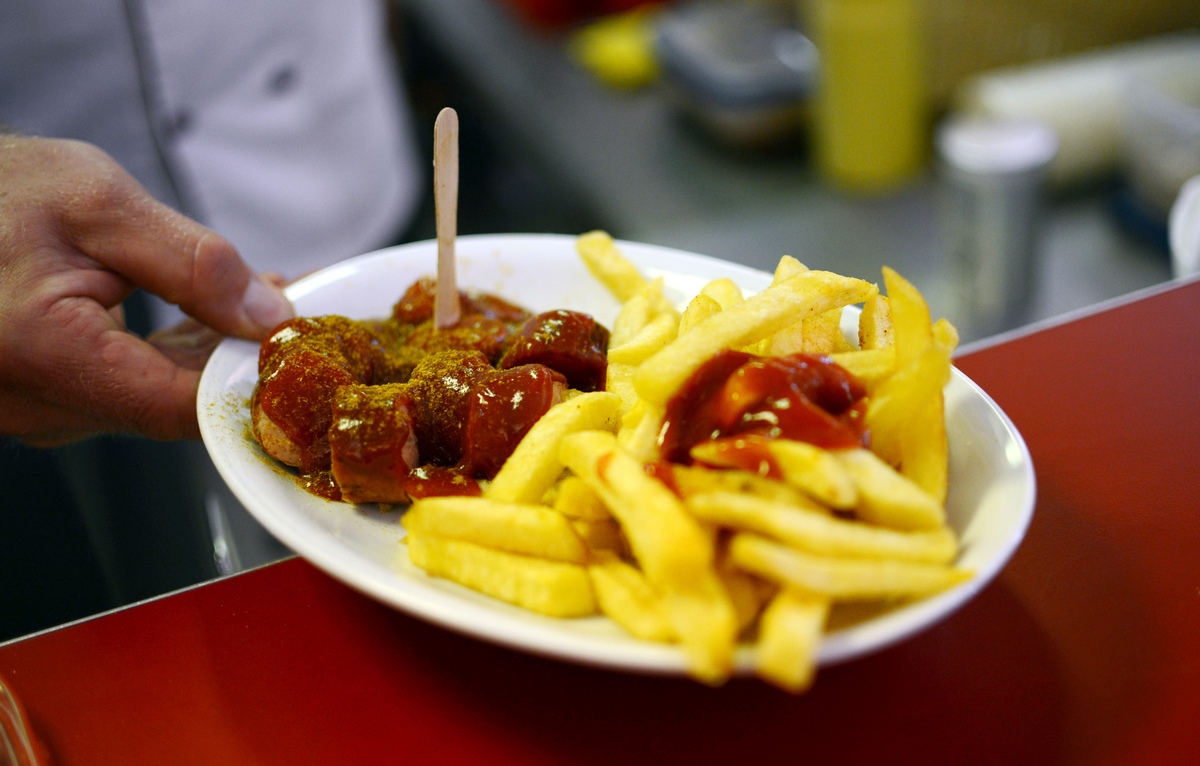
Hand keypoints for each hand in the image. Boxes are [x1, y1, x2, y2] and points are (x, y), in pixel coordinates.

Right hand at [0, 135, 293, 444]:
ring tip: (271, 294)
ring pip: (162, 396)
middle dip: (248, 357)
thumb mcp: (97, 203)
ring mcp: (44, 408)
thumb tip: (268, 316)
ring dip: (220, 349)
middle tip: (303, 307)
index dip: (257, 380)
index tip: (306, 347)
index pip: (187, 406)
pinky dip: (181, 349)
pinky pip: (134, 383)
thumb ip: (191, 263)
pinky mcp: (52, 395)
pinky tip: (222, 312)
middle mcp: (40, 406)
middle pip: (181, 405)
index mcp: (45, 358)